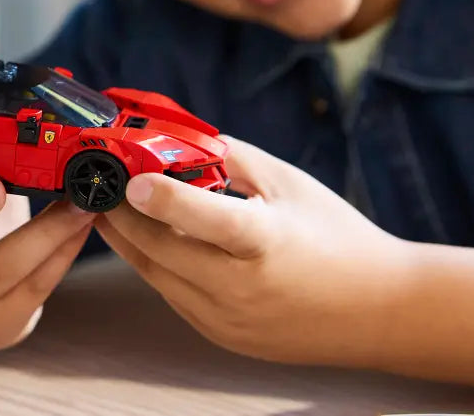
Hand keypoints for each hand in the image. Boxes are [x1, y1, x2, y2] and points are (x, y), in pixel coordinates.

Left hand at [95, 136, 412, 366]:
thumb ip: (232, 157)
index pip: (206, 220)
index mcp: (266, 244)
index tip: (129, 178)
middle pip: (161, 250)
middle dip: (121, 214)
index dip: (164, 198)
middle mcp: (242, 289)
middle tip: (96, 181)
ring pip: (156, 275)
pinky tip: (146, 237)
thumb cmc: (337, 236)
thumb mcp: (289, 183)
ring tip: (106, 205)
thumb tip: (178, 138)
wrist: (377, 311)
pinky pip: (172, 294)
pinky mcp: (221, 336)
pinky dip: (155, 264)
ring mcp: (228, 320)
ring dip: (127, 240)